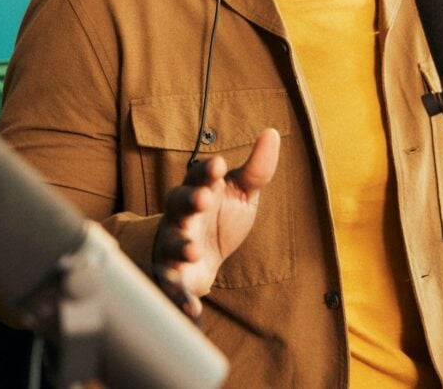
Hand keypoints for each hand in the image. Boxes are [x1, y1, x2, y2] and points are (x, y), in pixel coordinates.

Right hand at [152, 128, 280, 318]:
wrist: (198, 257)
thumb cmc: (218, 217)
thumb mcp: (240, 192)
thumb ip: (256, 168)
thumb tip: (272, 132)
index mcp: (198, 191)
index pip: (198, 176)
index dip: (206, 171)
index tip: (217, 165)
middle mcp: (180, 215)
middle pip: (178, 204)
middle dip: (189, 200)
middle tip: (202, 199)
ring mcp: (173, 245)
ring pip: (171, 242)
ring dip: (180, 245)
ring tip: (194, 250)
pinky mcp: (173, 275)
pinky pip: (173, 286)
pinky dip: (180, 298)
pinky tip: (193, 310)